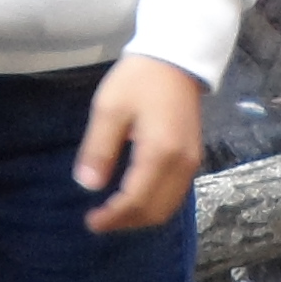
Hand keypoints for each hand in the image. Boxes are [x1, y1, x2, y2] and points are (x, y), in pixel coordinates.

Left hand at [74, 53, 207, 233]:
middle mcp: (182, 164)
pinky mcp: (192, 157)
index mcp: (160, 153)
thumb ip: (98, 149)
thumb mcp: (109, 108)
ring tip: (113, 213)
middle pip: (156, 211)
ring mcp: (191, 162)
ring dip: (141, 216)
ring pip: (168, 207)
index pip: (137, 200)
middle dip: (127, 222)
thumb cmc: (138, 80)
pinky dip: (154, 204)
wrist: (176, 58)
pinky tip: (133, 198)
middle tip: (99, 220)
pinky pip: (175, 194)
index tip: (90, 222)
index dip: (113, 217)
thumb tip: (88, 185)